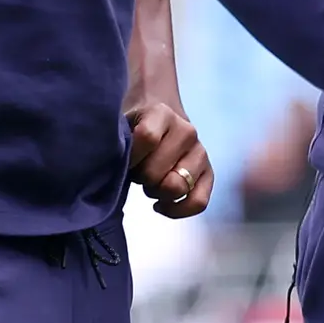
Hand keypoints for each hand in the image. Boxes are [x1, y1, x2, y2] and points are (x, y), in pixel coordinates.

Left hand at [128, 99, 210, 218]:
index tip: (123, 160)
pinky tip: (160, 205)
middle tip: (135, 172)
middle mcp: (187, 131)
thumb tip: (115, 167)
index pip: (147, 138)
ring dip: (157, 192)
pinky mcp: (208, 173)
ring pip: (177, 187)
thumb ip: (119, 141)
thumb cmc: (133, 125)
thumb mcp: (122, 123)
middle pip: (158, 171)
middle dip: (141, 178)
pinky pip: (199, 201)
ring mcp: (200, 152)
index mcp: (162, 113)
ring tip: (148, 184)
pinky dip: (177, 210)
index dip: (131, 157)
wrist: (159, 114)